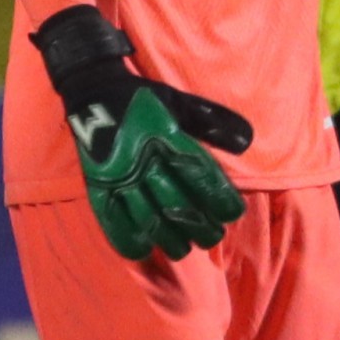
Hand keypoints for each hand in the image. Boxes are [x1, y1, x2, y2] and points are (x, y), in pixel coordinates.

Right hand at [35, 6, 252, 261]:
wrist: (92, 90)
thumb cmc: (143, 99)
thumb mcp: (180, 102)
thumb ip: (213, 122)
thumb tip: (247, 142)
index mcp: (165, 134)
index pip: (198, 172)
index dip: (218, 197)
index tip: (233, 214)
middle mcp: (142, 157)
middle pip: (176, 201)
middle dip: (199, 225)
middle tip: (212, 238)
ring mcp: (117, 174)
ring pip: (147, 216)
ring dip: (169, 238)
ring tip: (183, 248)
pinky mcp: (96, 184)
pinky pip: (111, 219)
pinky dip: (128, 239)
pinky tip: (144, 249)